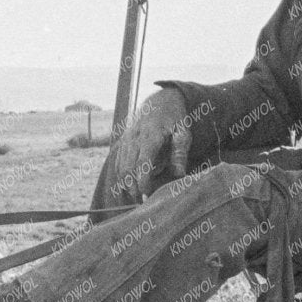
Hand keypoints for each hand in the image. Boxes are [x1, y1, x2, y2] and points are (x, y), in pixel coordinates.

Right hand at [101, 88, 190, 204]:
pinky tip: (127, 186)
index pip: (143, 161)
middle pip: (128, 166)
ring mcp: (127, 139)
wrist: (160, 101)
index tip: (146, 193)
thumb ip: (180, 152)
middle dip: (132, 185)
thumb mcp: (183, 132)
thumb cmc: (175, 119)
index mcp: (151, 134)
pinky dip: (121, 175)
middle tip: (141, 199)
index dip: (142, 179)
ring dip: (126, 182)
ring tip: (135, 195)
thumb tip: (179, 174)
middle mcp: (135, 137)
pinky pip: (118, 161)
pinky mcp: (123, 142)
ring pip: (120, 164)